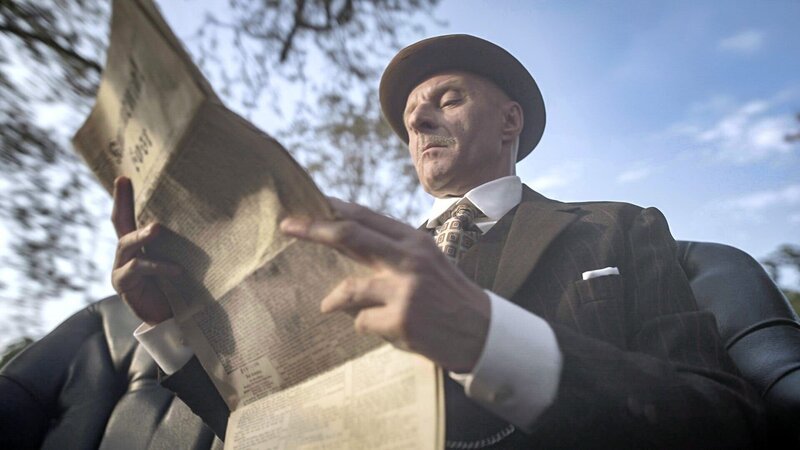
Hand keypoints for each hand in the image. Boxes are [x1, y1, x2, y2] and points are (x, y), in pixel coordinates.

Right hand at [110, 176, 180, 324]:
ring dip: (142, 235)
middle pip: (119, 223)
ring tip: (156, 228)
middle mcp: (125, 254)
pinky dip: (158, 267)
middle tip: (124, 182)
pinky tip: (176, 270)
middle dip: (121, 201)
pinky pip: (139, 269)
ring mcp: (121, 269)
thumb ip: (183, 245)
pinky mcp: (123, 285)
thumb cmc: (180, 288)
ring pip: (126, 244)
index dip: (124, 197)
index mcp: (139, 246)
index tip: (123, 176)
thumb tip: (214, 221)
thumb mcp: (182, 260)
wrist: (173, 321)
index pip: (129, 216)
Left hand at [280, 199, 489, 371]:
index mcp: (414, 241)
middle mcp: (409, 258)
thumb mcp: (425, 264)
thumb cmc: (448, 298)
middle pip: (350, 235)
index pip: (366, 218)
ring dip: (336, 300)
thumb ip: (389, 254)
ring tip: (330, 305)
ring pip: (349, 289)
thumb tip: (346, 243)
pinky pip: (361, 321)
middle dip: (314, 229)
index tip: (309, 204)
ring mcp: (405, 289)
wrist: (483, 333)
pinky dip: (366, 327)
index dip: (334, 210)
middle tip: (288, 226)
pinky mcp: (402, 319)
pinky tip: (387, 330)